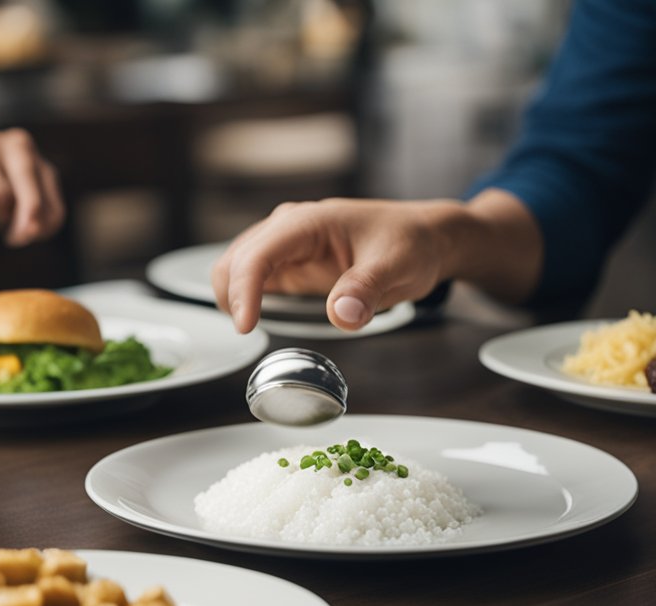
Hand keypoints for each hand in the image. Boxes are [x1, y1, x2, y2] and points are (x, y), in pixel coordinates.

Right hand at [213, 193, 543, 332]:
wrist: (423, 238)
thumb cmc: (410, 244)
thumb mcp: (396, 267)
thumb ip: (365, 290)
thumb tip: (342, 316)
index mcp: (309, 222)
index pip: (259, 254)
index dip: (245, 290)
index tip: (246, 326)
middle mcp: (289, 228)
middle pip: (237, 259)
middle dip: (233, 296)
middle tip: (248, 332)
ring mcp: (285, 245)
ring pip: (235, 266)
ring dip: (232, 295)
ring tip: (246, 326)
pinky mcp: (288, 263)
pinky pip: (250, 277)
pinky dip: (243, 297)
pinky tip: (253, 317)